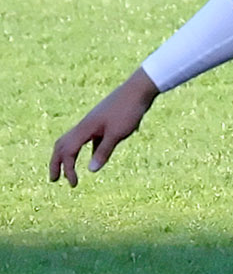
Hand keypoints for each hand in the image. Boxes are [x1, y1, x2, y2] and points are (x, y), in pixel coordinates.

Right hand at [49, 69, 158, 186]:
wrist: (139, 90)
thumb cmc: (128, 111)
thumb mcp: (117, 134)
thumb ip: (104, 151)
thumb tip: (90, 170)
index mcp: (85, 128)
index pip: (68, 152)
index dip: (67, 169)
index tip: (73, 184)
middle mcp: (84, 125)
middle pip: (62, 145)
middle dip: (56, 163)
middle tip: (53, 180)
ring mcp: (92, 122)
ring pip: (72, 140)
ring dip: (68, 156)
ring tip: (69, 170)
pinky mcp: (102, 121)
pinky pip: (88, 138)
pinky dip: (85, 149)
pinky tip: (95, 157)